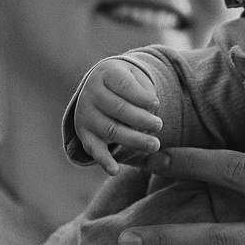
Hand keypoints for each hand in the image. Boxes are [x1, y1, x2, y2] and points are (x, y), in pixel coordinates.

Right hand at [73, 58, 165, 174]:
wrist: (101, 89)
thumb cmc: (126, 85)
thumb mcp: (135, 78)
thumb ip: (144, 91)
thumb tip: (151, 110)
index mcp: (106, 74)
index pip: (124, 85)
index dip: (140, 96)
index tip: (156, 104)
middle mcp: (91, 93)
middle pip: (118, 108)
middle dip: (141, 119)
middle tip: (159, 125)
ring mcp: (86, 114)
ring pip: (111, 130)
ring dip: (133, 139)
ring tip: (154, 144)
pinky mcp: (84, 134)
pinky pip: (94, 149)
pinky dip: (103, 160)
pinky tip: (114, 170)